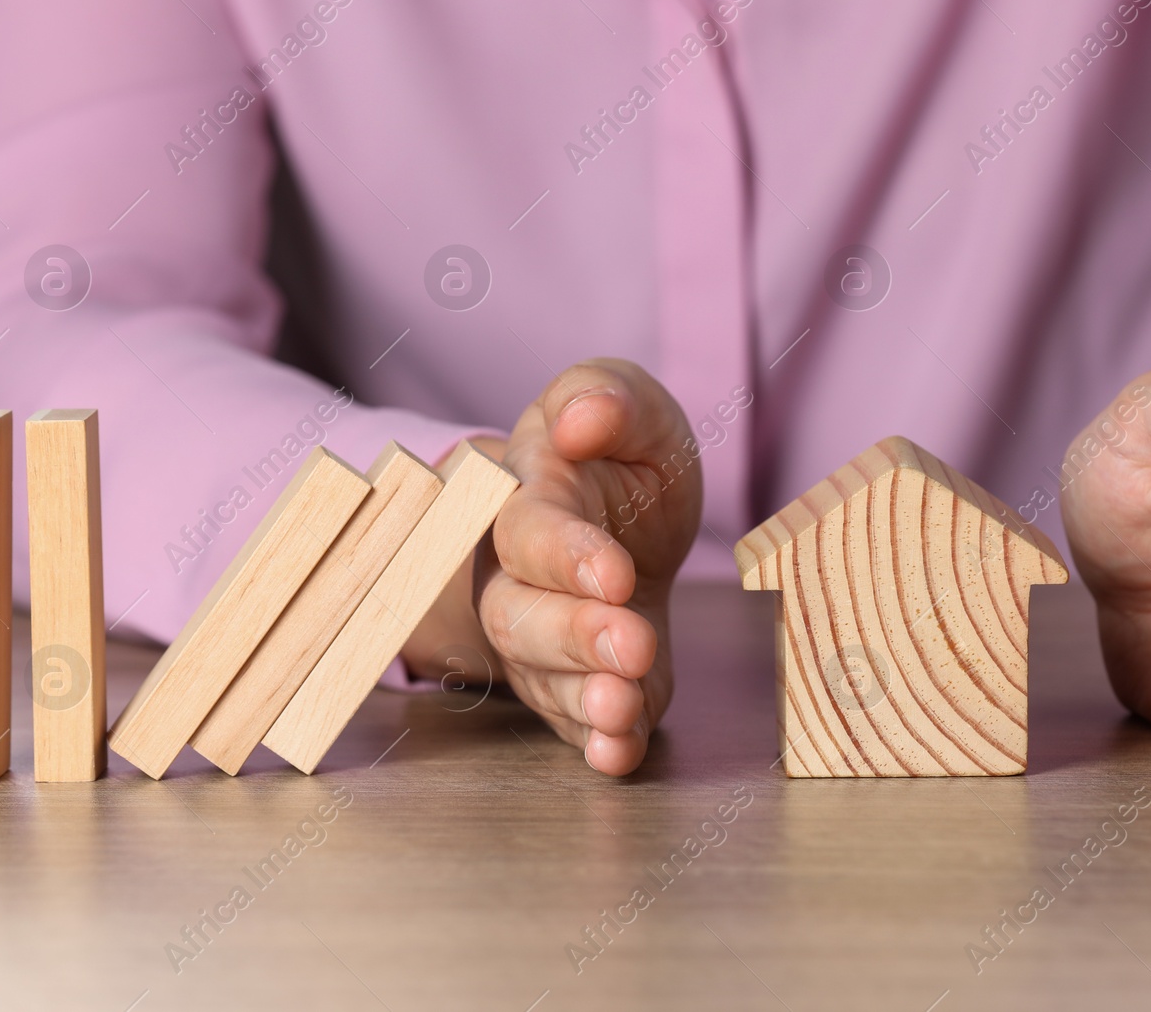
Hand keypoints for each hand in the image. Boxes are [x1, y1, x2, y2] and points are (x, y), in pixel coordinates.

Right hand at [471, 359, 700, 774]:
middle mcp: (518, 579)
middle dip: (574, 635)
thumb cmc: (617, 459)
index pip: (528, 530)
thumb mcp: (629, 408)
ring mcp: (544, 640)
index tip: (614, 574)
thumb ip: (606, 398)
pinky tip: (619, 752)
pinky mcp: (579, 685)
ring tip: (622, 705)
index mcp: (528, 500)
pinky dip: (597, 742)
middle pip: (520, 615)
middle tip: (632, 644)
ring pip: (543, 676)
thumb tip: (579, 420)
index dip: (564, 555)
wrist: (624, 519)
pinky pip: (576, 723)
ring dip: (583, 695)